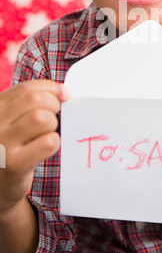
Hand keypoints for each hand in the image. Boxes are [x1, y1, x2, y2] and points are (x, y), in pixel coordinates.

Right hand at [0, 80, 69, 213]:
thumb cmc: (10, 147)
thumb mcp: (11, 120)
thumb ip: (29, 102)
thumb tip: (64, 91)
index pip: (26, 88)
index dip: (51, 88)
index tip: (64, 94)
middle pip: (35, 100)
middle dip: (53, 105)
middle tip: (54, 117)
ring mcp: (3, 144)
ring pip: (42, 118)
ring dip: (53, 124)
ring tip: (46, 134)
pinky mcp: (15, 164)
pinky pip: (48, 142)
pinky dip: (54, 142)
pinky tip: (45, 148)